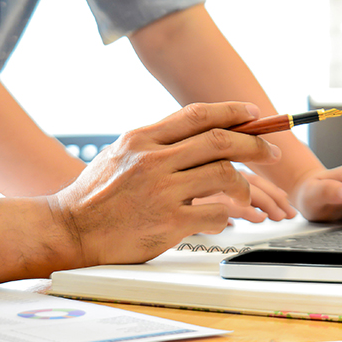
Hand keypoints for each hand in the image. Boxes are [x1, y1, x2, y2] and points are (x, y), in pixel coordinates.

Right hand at [48, 102, 280, 264]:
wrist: (69, 230)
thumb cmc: (96, 195)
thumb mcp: (121, 155)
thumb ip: (158, 143)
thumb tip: (202, 133)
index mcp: (142, 139)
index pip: (198, 115)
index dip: (233, 111)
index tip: (254, 114)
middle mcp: (153, 160)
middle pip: (221, 141)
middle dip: (255, 144)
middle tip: (272, 152)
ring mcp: (162, 191)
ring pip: (225, 174)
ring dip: (244, 184)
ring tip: (244, 194)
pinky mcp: (169, 222)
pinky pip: (216, 214)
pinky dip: (226, 217)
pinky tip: (219, 220)